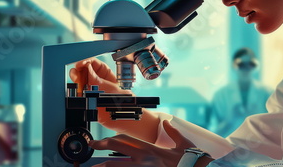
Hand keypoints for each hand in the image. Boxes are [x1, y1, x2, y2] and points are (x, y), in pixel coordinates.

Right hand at [69, 58, 131, 128]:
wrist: (122, 120)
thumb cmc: (124, 104)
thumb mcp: (113, 90)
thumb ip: (99, 81)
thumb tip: (89, 70)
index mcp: (106, 75)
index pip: (94, 64)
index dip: (87, 62)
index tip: (81, 64)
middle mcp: (98, 82)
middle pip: (84, 71)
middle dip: (79, 71)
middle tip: (76, 73)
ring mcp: (92, 91)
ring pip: (79, 82)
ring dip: (76, 81)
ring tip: (77, 82)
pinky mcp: (87, 100)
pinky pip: (78, 94)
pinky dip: (75, 92)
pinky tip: (78, 92)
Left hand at [90, 120, 204, 166]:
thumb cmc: (192, 160)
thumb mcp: (183, 143)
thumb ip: (173, 132)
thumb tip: (167, 123)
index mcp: (150, 149)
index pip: (125, 141)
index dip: (109, 139)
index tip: (99, 141)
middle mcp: (144, 159)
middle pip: (116, 151)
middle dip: (100, 148)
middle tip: (91, 147)